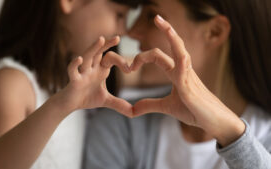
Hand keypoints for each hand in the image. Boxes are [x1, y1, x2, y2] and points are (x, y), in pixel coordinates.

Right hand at [55, 36, 132, 117]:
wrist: (70, 104)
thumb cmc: (86, 98)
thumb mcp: (106, 101)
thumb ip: (119, 104)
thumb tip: (134, 113)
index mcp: (100, 70)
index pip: (111, 59)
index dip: (121, 62)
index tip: (130, 70)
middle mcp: (92, 68)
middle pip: (99, 52)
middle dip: (107, 45)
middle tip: (118, 37)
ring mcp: (82, 73)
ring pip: (87, 57)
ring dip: (93, 48)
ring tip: (101, 39)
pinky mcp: (73, 80)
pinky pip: (73, 70)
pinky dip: (75, 64)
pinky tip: (79, 59)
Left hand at [130, 15, 244, 145]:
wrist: (213, 121)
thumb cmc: (194, 111)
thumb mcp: (167, 107)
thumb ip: (150, 104)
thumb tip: (133, 109)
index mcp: (176, 73)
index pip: (159, 56)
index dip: (143, 56)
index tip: (130, 67)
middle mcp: (183, 70)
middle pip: (174, 44)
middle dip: (166, 29)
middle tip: (156, 17)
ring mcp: (188, 76)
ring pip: (180, 50)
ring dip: (172, 35)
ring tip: (163, 22)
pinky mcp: (191, 86)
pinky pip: (184, 68)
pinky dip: (179, 58)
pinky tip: (175, 50)